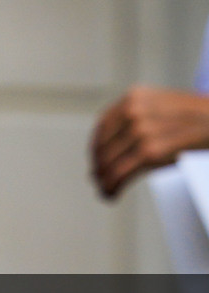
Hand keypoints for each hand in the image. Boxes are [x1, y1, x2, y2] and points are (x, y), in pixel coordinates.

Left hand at [89, 86, 208, 196]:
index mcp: (135, 97)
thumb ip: (138, 121)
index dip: (95, 148)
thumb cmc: (196, 120)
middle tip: (99, 181)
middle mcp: (133, 110)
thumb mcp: (163, 110)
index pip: (103, 127)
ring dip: (103, 181)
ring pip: (108, 163)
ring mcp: (141, 129)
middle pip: (103, 147)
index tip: (96, 162)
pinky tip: (110, 195)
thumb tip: (107, 152)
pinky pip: (119, 173)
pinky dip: (111, 186)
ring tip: (105, 191)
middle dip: (99, 168)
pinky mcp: (149, 150)